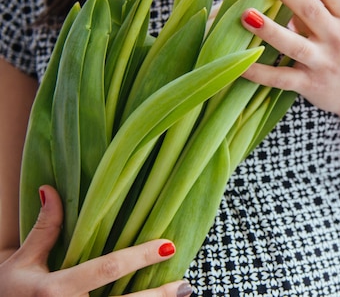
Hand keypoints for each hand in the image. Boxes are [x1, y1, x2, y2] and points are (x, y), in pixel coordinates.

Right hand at [0, 185, 192, 296]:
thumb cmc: (6, 294)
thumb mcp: (21, 262)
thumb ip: (44, 229)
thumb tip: (50, 190)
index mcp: (55, 289)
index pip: (107, 268)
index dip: (140, 257)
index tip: (168, 246)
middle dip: (158, 295)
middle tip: (185, 283)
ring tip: (181, 295)